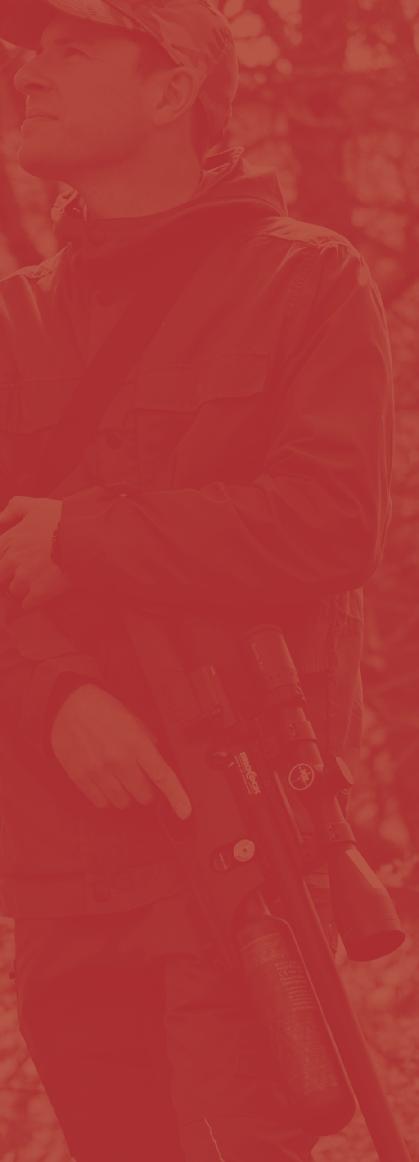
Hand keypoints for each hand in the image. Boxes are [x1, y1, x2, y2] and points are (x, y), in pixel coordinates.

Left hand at [0, 495, 69, 608]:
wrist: (87, 536)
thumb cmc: (63, 519)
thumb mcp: (36, 506)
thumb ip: (13, 509)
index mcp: (9, 540)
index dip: (6, 562)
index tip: (18, 562)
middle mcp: (12, 560)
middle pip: (1, 578)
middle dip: (12, 577)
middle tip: (31, 572)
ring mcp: (24, 578)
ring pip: (14, 591)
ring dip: (24, 589)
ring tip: (41, 580)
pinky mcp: (39, 592)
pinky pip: (27, 605)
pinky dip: (34, 601)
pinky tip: (46, 592)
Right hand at [50, 682, 192, 818]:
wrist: (70, 703)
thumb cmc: (105, 710)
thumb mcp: (134, 720)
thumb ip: (149, 743)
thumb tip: (158, 765)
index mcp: (137, 743)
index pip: (163, 776)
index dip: (176, 797)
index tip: (184, 812)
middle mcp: (119, 760)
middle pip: (144, 796)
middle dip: (146, 790)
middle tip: (139, 777)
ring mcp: (98, 771)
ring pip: (123, 803)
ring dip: (126, 795)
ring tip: (119, 778)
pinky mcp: (80, 777)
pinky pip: (101, 803)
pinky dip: (107, 797)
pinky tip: (105, 782)